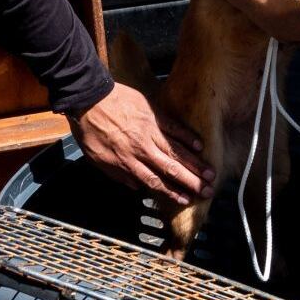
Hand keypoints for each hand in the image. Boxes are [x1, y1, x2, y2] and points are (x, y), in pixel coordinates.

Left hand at [71, 83, 213, 203]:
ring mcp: (150, 131)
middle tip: (208, 191)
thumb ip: (117, 174)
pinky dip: (187, 137)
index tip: (186, 200)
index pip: (154, 181)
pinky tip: (199, 146)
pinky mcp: (153, 114)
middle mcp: (142, 149)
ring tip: (210, 173)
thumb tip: (136, 186)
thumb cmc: (90, 130)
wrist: (89, 99)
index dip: (172, 192)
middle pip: (171, 169)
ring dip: (194, 163)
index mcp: (127, 161)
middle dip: (191, 182)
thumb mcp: (96, 159)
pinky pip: (174, 127)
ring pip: (176, 150)